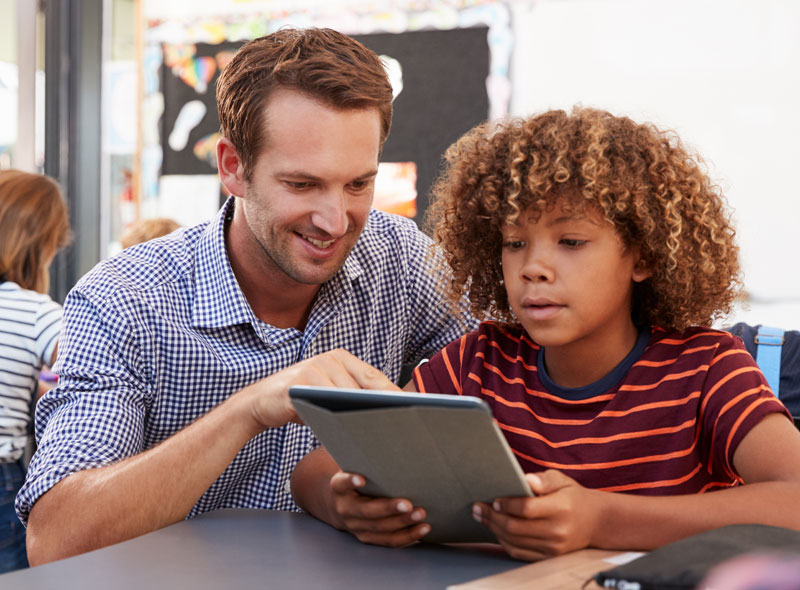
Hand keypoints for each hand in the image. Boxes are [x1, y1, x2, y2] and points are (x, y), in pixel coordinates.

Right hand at [241, 348, 398, 430]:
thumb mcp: (328, 392)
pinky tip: (350, 434)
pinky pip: (325, 404)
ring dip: (364, 415)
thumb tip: (387, 409)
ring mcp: (314, 369)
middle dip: (385, 404)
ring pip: (347, 396)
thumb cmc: (301, 400)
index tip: (414, 408)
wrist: (261, 402)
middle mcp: (329, 358)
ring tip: (382, 433)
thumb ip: (351, 394)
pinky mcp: (299, 385)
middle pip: (365, 385)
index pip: (374, 376)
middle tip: (405, 423)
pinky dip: (339, 420)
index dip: (394, 393)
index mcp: (341, 357)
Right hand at [328, 471, 430, 546]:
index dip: (351, 481)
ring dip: (402, 523)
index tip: (361, 478)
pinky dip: (408, 536)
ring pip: (380, 528)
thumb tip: (396, 440)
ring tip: (421, 514)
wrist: (339, 505)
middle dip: (388, 508)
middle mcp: (345, 509)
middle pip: (367, 511)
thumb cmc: (356, 480)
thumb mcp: (354, 468)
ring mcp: (356, 527)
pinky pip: (389, 540)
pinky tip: (423, 528)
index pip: (343, 483)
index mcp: (339, 488)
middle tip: (408, 504)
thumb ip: (369, 463)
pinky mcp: (368, 538)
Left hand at [472, 470, 602, 560]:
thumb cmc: (572, 496)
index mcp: (561, 508)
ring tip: (482, 517)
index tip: (494, 500)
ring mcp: (553, 547)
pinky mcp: (549, 557)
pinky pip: (520, 553)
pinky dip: (504, 542)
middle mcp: (557, 531)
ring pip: (515, 542)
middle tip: (478, 508)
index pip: (527, 509)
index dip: (507, 505)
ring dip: (494, 529)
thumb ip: (544, 479)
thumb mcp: (562, 480)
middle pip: (516, 527)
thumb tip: (526, 478)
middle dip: (492, 517)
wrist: (595, 522)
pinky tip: (495, 530)